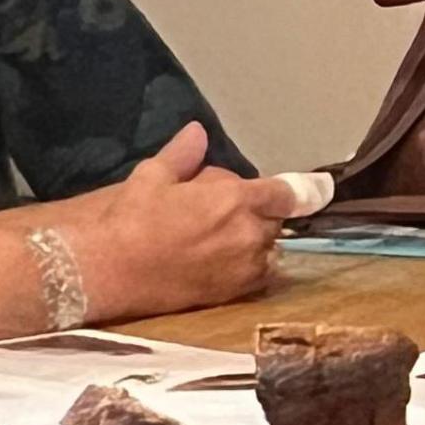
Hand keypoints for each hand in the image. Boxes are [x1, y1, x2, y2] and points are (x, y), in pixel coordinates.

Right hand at [47, 123, 296, 320]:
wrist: (105, 271)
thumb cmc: (127, 220)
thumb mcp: (152, 176)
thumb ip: (183, 156)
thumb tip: (197, 132)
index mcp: (237, 200)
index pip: (288, 193)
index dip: (300, 190)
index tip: (319, 189)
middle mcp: (251, 233)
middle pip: (274, 219)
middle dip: (255, 212)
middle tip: (215, 211)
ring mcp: (246, 265)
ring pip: (267, 247)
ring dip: (252, 240)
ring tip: (211, 240)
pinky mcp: (235, 292)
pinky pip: (257, 274)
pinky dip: (247, 266)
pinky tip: (216, 262)